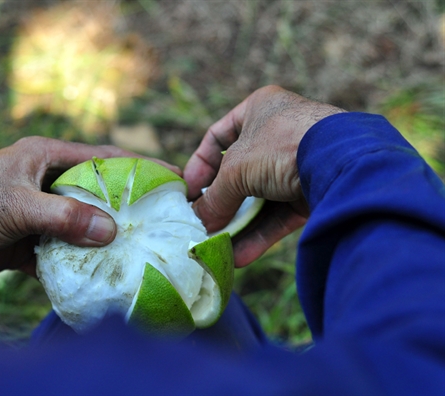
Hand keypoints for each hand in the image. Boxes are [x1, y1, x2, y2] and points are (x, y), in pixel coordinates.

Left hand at [0, 137, 178, 289]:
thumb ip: (65, 218)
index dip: (137, 166)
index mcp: (44, 156)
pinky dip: (78, 259)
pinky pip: (63, 249)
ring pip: (81, 223)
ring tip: (138, 248)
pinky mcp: (29, 240)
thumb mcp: (19, 206)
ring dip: (102, 237)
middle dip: (124, 206)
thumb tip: (112, 231)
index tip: (171, 177)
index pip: (102, 157)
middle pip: (95, 192)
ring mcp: (38, 211)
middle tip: (159, 219)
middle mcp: (45, 181)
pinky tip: (101, 271)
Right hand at [184, 85, 343, 265]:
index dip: (200, 164)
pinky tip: (240, 256)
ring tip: (217, 247)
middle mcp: (279, 133)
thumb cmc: (281, 147)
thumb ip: (215, 196)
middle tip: (202, 223)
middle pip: (239, 172)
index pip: (218, 136)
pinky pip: (279, 215)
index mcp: (259, 109)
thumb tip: (198, 222)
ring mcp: (297, 164)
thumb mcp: (237, 169)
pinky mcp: (313, 192)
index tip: (188, 191)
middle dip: (220, 201)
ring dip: (238, 224)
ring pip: (259, 198)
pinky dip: (260, 234)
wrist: (344, 161)